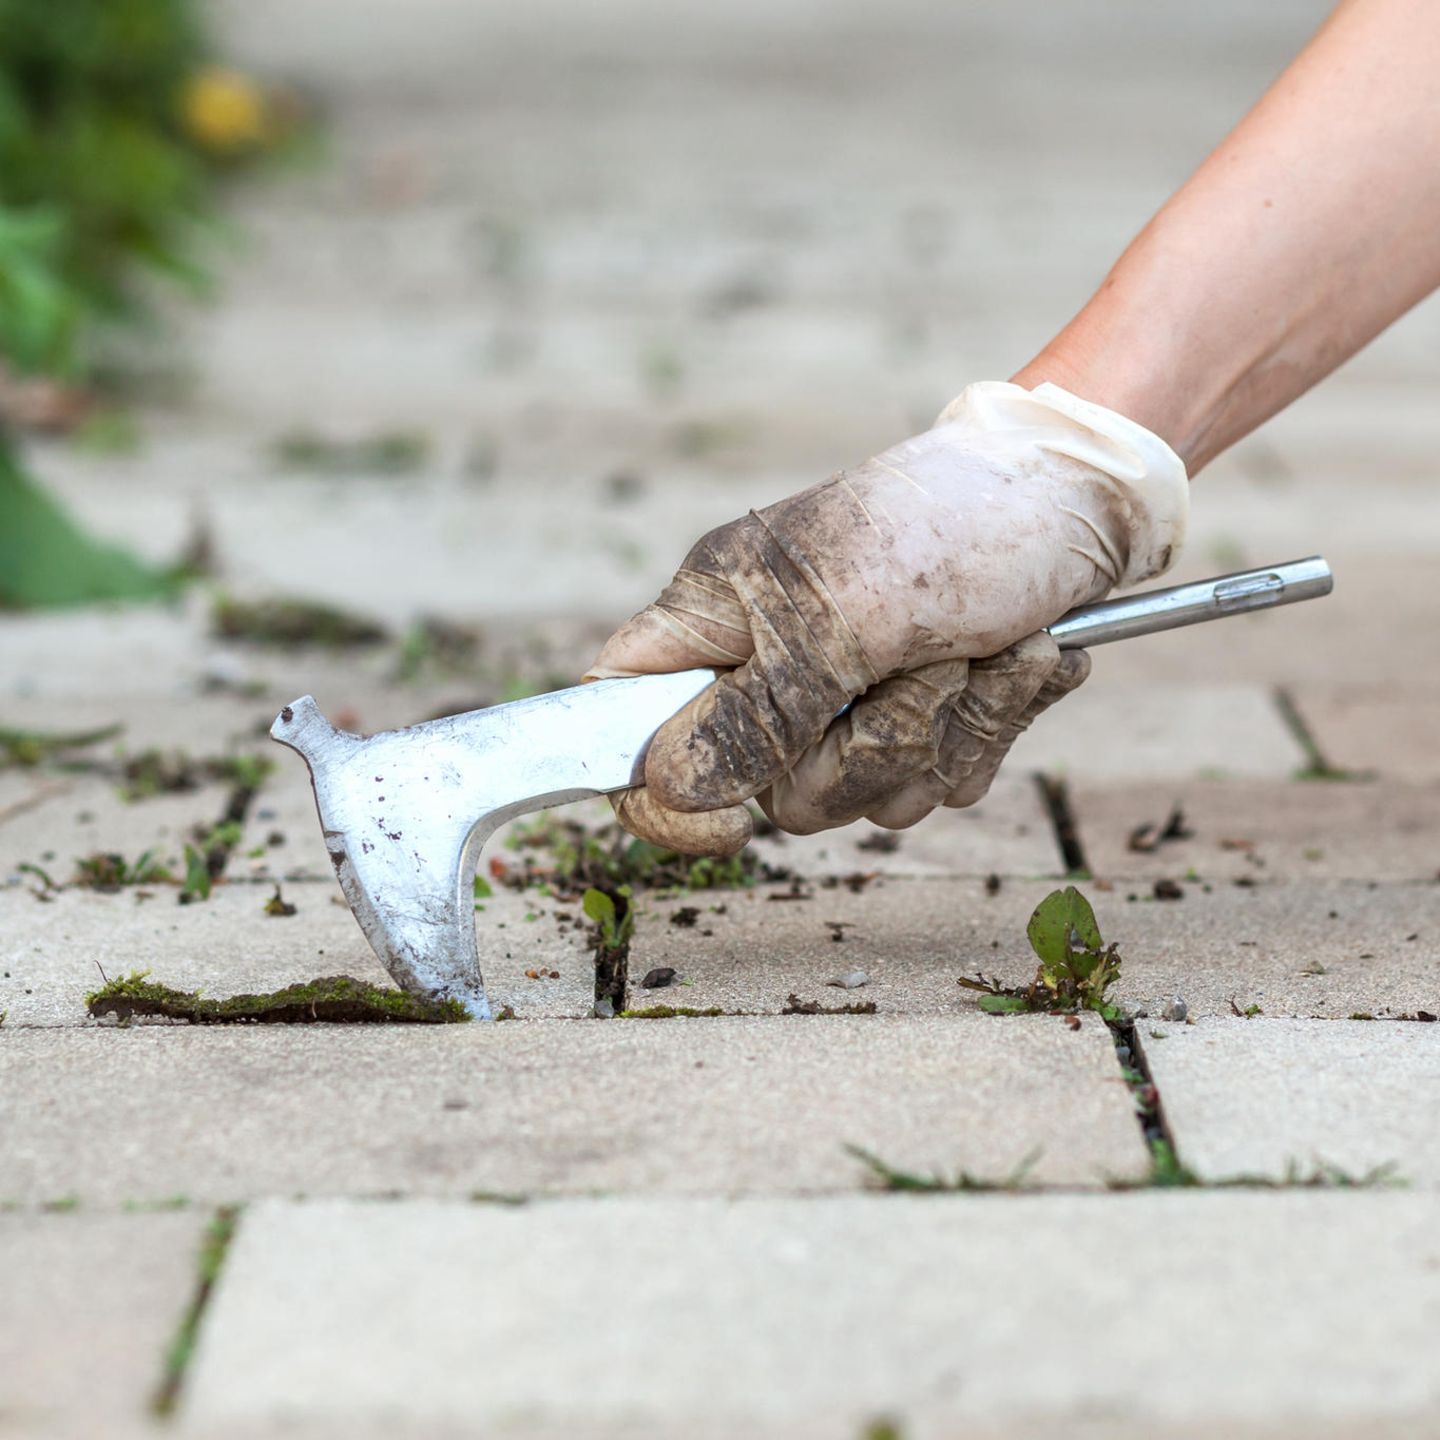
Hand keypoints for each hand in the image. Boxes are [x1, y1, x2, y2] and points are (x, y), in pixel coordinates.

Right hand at [588, 381, 1186, 852]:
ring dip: (944, 727)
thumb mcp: (840, 614)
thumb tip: (671, 785)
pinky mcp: (927, 717)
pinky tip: (1012, 657)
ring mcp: (852, 699)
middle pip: (772, 787)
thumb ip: (755, 710)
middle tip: (914, 661)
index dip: (652, 788)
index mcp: (719, 617)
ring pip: (869, 794)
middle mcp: (772, 666)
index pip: (624, 718)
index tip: (729, 821)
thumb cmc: (948, 522)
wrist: (1078, 497)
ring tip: (974, 644)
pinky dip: (991, 724)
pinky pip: (943, 780)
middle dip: (867, 745)